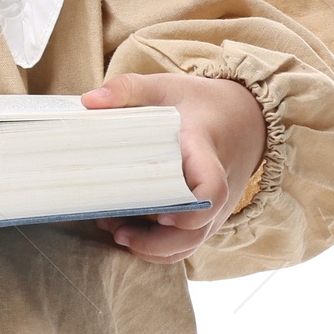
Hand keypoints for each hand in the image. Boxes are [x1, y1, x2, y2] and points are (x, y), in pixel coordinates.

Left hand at [82, 70, 266, 262]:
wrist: (245, 118)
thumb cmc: (200, 103)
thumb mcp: (167, 85)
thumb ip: (128, 89)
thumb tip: (88, 101)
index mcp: (206, 154)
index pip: (212, 190)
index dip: (190, 211)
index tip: (161, 214)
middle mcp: (218, 188)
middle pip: (196, 232)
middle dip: (155, 241)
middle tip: (116, 228)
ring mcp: (215, 208)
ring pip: (189, 245)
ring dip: (152, 248)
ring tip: (115, 231)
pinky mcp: (207, 217)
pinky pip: (187, 244)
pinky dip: (159, 248)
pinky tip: (128, 232)